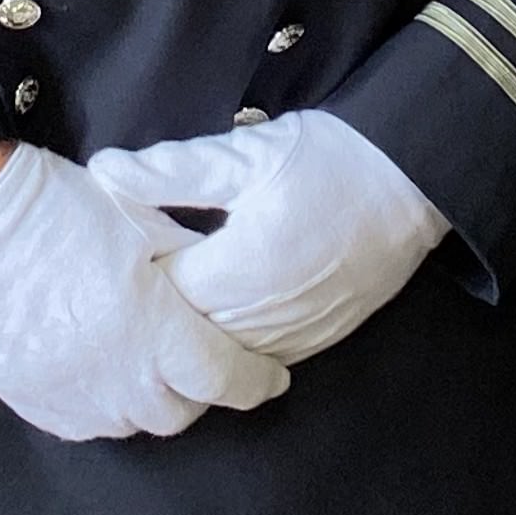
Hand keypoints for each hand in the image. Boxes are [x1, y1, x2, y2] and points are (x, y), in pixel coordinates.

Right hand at [0, 142, 292, 441]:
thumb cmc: (54, 207)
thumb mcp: (139, 219)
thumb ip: (187, 260)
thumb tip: (217, 279)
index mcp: (154, 329)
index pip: (225, 378)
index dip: (256, 380)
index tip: (272, 378)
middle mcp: (118, 378)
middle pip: (183, 410)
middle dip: (202, 388)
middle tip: (204, 357)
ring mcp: (73, 397)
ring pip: (136, 422)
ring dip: (153, 398)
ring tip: (151, 360)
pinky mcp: (34, 403)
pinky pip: (88, 423)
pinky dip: (107, 403)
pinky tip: (105, 368)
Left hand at [88, 112, 449, 365]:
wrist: (412, 183)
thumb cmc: (328, 160)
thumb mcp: (245, 155)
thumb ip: (170, 171)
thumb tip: (103, 170)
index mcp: (235, 273)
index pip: (155, 297)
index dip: (129, 274)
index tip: (108, 252)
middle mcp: (260, 320)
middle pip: (180, 336)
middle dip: (153, 310)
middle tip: (124, 278)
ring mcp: (289, 339)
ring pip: (215, 356)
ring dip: (189, 331)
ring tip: (167, 295)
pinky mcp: (313, 344)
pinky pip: (253, 359)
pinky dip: (227, 343)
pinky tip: (214, 313)